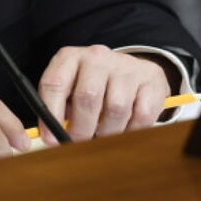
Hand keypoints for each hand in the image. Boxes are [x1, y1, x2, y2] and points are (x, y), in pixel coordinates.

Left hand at [37, 45, 168, 143]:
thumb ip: (59, 109)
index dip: (50, 114)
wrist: (130, 69)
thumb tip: (52, 138)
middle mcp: (97, 57)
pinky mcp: (150, 77)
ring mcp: (126, 65)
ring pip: (116, 108)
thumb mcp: (70, 89)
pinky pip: (141, 114)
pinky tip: (125, 130)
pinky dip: (132, 130)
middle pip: (88, 96)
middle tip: (80, 144)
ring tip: (103, 137)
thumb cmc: (92, 85)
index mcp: (71, 58)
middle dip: (82, 128)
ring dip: (108, 132)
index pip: (54, 83)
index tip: (50, 139)